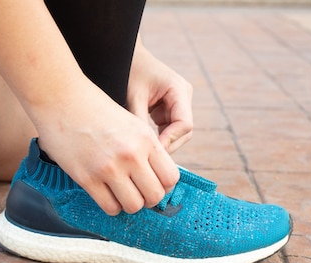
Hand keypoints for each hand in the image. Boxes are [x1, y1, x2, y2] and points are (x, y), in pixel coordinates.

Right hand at [36, 81, 179, 215]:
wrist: (60, 97)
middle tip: (138, 192)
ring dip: (129, 205)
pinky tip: (106, 195)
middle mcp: (131, 155)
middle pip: (155, 196)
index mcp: (145, 139)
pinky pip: (110, 207)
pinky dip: (111, 206)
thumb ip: (145, 147)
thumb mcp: (130, 122)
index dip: (164, 186)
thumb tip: (155, 177)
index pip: (171, 177)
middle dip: (148, 199)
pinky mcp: (87, 178)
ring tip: (121, 194)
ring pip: (134, 206)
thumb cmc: (94, 109)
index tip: (153, 183)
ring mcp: (109, 168)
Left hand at [127, 37, 192, 152]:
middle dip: (168, 145)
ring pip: (178, 133)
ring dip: (163, 143)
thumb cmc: (129, 70)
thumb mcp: (134, 97)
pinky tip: (144, 145)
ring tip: (145, 153)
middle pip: (184, 131)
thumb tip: (142, 150)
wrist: (127, 55)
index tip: (153, 152)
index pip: (184, 124)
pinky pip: (169, 129)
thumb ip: (140, 122)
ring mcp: (179, 103)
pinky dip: (158, 138)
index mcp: (179, 89)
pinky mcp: (170, 109)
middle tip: (148, 159)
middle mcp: (183, 97)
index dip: (171, 140)